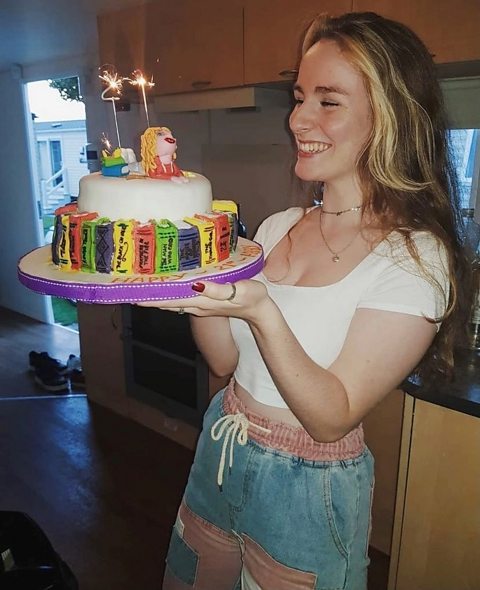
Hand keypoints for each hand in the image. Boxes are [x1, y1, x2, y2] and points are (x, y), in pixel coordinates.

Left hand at [137, 279, 271, 322]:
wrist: (260, 311)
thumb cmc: (251, 298)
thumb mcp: (238, 291)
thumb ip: (218, 289)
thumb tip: (197, 285)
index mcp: (202, 301)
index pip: (170, 300)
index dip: (151, 297)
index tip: (132, 293)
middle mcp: (196, 305)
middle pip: (167, 301)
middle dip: (148, 295)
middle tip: (129, 286)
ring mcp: (200, 305)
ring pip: (172, 301)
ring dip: (157, 294)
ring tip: (141, 285)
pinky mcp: (204, 302)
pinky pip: (181, 298)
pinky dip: (169, 293)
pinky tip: (165, 287)